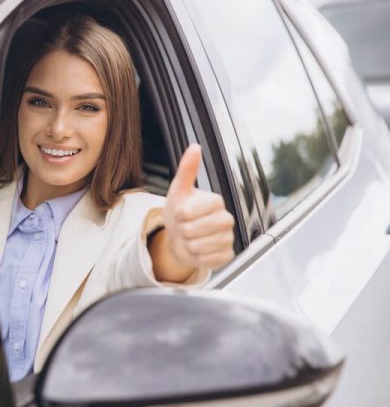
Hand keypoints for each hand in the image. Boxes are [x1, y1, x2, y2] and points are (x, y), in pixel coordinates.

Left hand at [162, 144, 234, 273]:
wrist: (180, 238)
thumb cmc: (180, 212)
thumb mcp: (178, 190)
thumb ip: (187, 169)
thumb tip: (195, 146)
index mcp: (216, 201)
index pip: (191, 211)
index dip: (179, 214)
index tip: (180, 213)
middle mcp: (226, 219)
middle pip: (193, 230)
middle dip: (182, 231)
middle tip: (184, 227)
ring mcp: (228, 238)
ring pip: (198, 246)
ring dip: (187, 245)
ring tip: (190, 238)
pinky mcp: (227, 255)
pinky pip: (206, 260)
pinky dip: (196, 257)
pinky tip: (198, 250)